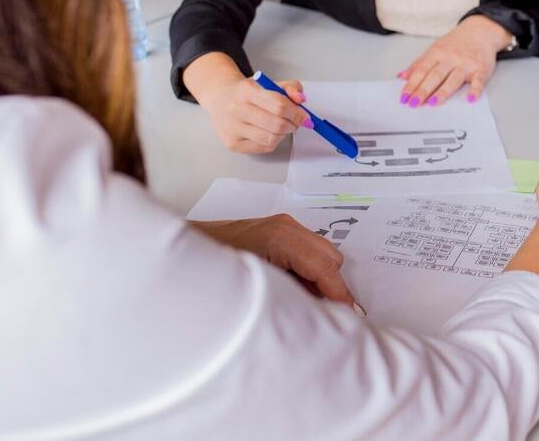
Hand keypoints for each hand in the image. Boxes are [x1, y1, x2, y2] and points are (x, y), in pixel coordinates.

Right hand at [183, 53, 309, 153]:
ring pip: (271, 139)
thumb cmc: (246, 92)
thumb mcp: (268, 83)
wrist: (219, 98)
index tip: (305, 117)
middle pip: (277, 125)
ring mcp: (232, 129)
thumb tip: (301, 100)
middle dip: (293, 125)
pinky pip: (263, 148)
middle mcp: (236, 110)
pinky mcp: (232, 143)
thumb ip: (290, 88)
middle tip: (295, 122)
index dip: (297, 113)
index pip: (279, 105)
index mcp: (246, 91)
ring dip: (283, 134)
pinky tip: (268, 132)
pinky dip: (272, 141)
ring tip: (281, 126)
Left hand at [192, 215, 357, 307]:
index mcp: (281, 239)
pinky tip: (293, 284)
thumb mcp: (255, 286)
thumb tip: (318, 309)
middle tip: (326, 310)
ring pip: (323, 252)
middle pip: (331, 257)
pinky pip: (310, 249)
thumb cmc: (213, 268)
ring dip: (321, 276)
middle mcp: (287, 227)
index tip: (351, 315)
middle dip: (333, 284)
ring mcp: (285, 225)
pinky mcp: (281, 229)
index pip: (324, 267)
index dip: (339, 293)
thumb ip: (291, 295)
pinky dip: (310, 268)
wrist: (187, 247)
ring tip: (303, 298)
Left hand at [397, 15, 510, 107]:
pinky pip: (478, 81)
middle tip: (413, 103)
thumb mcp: (435, 49)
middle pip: (435, 76)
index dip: (411, 84)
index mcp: (437, 53)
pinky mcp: (481, 69)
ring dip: (443, 92)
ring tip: (432, 103)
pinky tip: (470, 99)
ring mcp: (466, 64)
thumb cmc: (456, 44)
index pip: (421, 70)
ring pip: (453, 79)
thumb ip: (419, 63)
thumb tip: (401, 76)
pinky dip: (475, 90)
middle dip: (423, 90)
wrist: (480, 30)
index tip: (404, 97)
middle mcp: (451, 58)